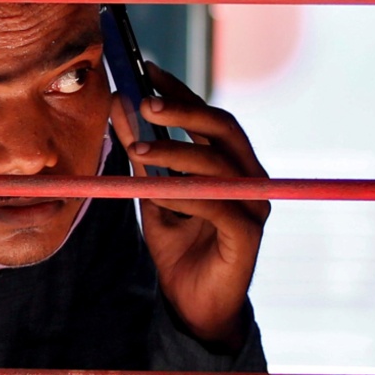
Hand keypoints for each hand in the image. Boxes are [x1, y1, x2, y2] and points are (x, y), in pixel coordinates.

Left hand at [109, 65, 269, 350]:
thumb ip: (144, 156)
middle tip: (142, 100)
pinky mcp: (248, 235)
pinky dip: (183, 192)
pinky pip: (215, 204)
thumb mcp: (154, 195)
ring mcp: (254, 204)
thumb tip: (120, 107)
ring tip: (135, 148)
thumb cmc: (178, 247)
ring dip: (173, 150)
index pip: (208, 116)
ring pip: (217, 163)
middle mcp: (249, 176)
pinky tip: (152, 189)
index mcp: (230, 163)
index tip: (145, 69)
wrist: (193, 306)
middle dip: (181, 109)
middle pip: (221, 128)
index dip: (179, 91)